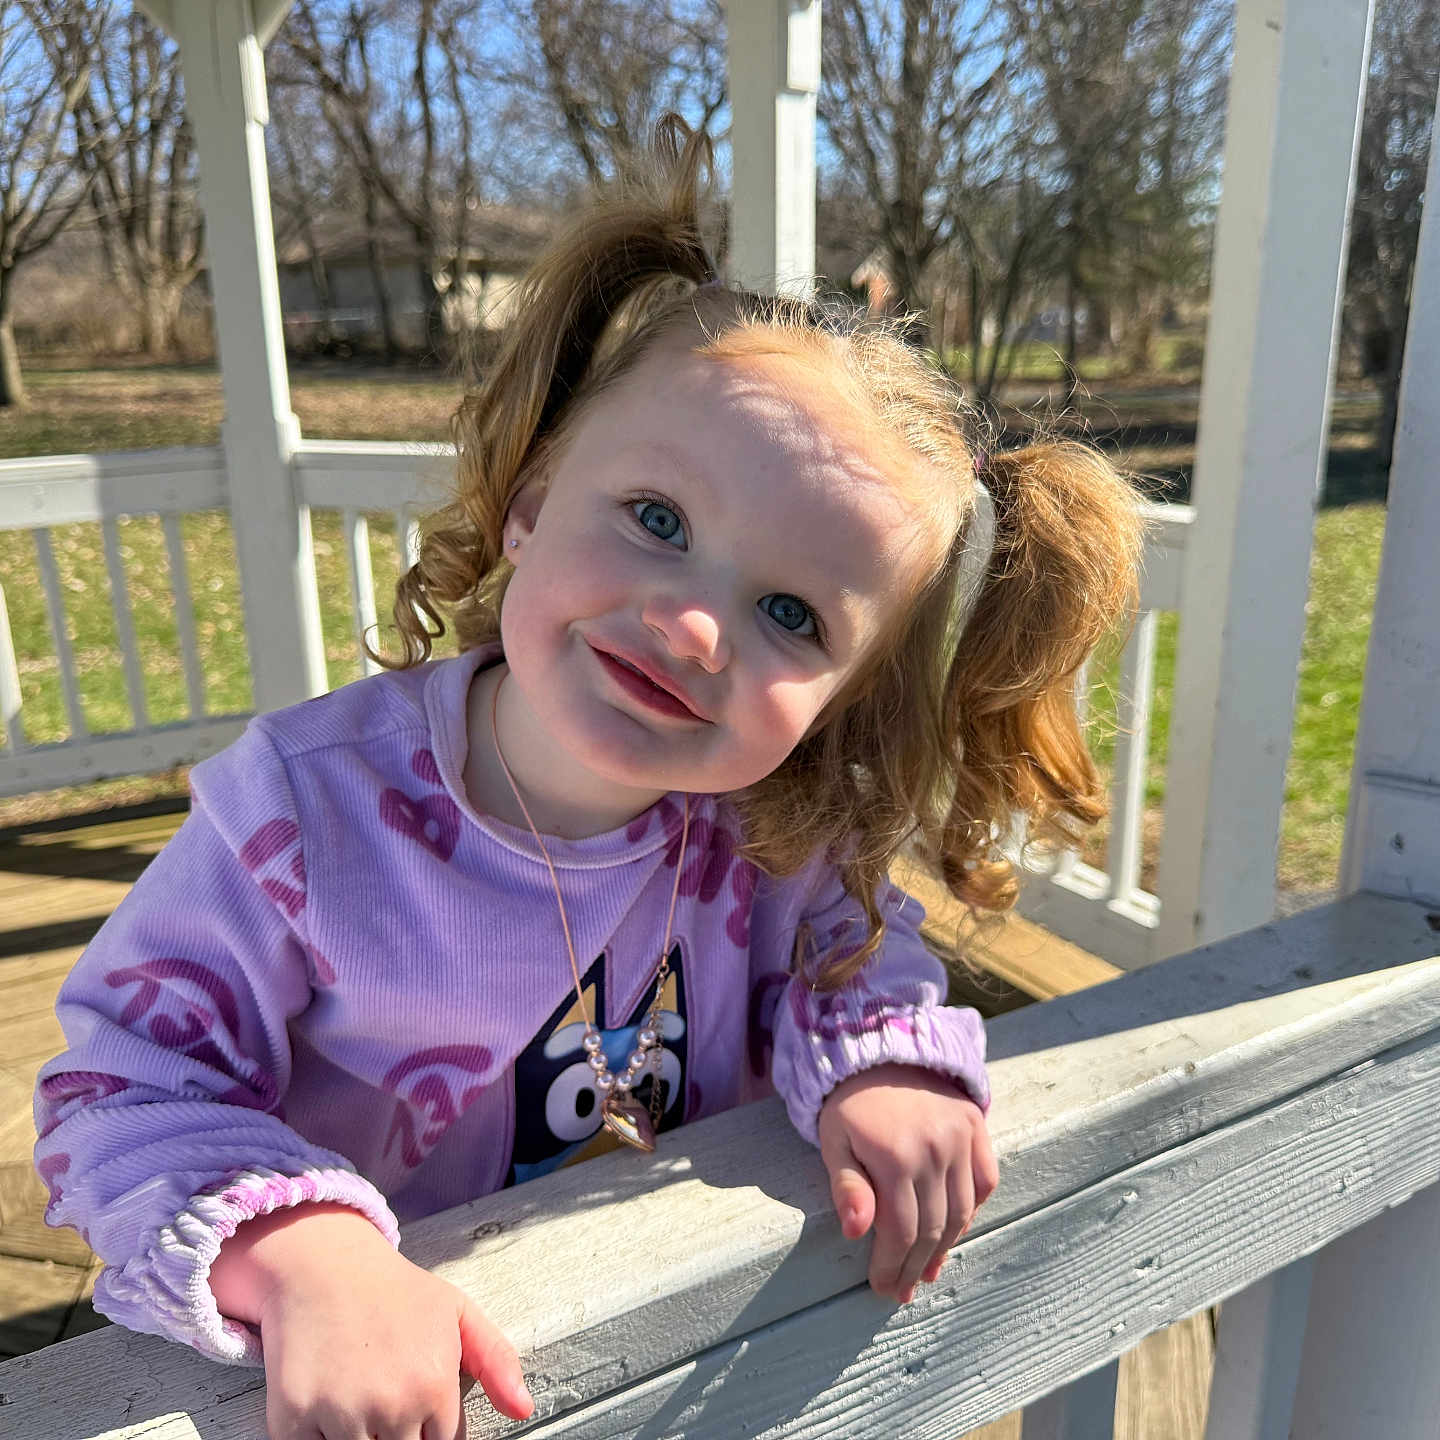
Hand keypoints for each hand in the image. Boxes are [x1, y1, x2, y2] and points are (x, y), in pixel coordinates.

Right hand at [210, 1204, 533, 1438]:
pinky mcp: (291, 1423)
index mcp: (434, 1385)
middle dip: (398, 1434)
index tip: (417, 1402)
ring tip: (359, 1396)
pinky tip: (328, 1405)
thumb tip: (524, 1410)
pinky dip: (321, 1438)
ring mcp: (339, 1417)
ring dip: (361, 1436)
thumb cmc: (393, 1293)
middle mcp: (390, 1407)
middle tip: (385, 1395)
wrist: (322, 1267)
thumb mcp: (457, 1312)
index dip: (430, 1428)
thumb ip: (496, 1360)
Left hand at [817, 1063, 997, 1304]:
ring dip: (945, 1247)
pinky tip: (955, 1228)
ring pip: (962, 1211)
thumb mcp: (833, 1141)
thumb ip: (847, 1187)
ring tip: (928, 1271)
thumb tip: (856, 1232)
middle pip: (932, 1228)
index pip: (900, 1231)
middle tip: (902, 1290)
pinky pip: (985, 1180)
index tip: (881, 1286)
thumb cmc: (849, 1102)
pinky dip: (973, 1209)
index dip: (892, 1265)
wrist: (879, 1047)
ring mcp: (960, 1136)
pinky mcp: (975, 1123)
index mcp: (894, 1156)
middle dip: (915, 1266)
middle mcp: (934, 1149)